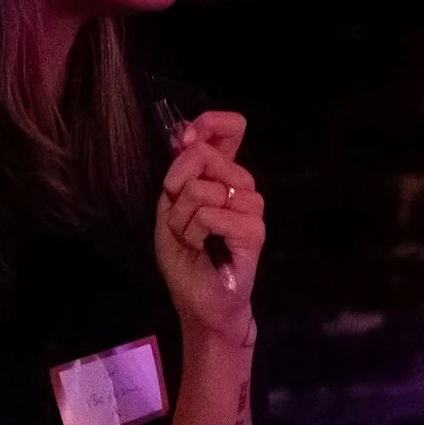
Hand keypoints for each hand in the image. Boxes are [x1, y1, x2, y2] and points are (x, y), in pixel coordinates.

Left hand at [154, 109, 262, 342]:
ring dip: (182, 218)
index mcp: (224, 176)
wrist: (198, 301)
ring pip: (202, 189)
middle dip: (176, 188)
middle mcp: (242, 186)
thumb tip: (184, 132)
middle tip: (180, 219)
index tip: (185, 139)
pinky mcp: (254, 230)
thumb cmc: (185, 257)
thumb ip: (178, 171)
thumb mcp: (169, 207)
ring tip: (192, 239)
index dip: (209, 124)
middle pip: (204, 156)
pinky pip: (210, 214)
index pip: (230, 129)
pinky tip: (202, 248)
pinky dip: (193, 232)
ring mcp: (252, 207)